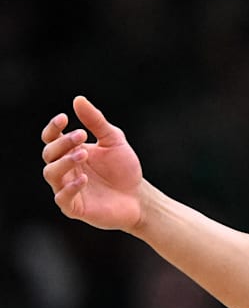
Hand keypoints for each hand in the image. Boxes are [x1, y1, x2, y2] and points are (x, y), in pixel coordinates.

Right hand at [41, 97, 144, 230]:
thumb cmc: (124, 169)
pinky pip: (62, 198)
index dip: (53, 128)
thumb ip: (96, 122)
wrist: (139, 196)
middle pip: (49, 153)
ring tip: (84, 154)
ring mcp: (66, 188)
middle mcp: (64, 169)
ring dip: (64, 162)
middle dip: (63, 143)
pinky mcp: (74, 207)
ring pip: (51, 173)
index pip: (51, 138)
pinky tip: (84, 179)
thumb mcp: (113, 141)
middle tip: (82, 136)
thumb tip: (78, 99)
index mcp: (70, 152)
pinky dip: (70, 187)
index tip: (64, 117)